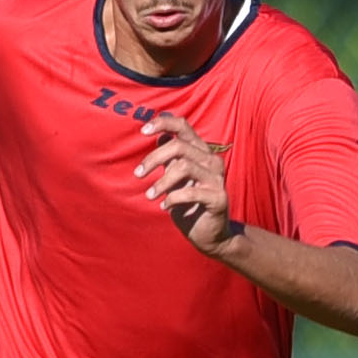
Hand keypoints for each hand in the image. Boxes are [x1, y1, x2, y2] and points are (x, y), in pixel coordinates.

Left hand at [138, 113, 237, 254]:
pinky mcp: (219, 197)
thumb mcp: (175, 176)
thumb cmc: (189, 203)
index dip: (163, 123)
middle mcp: (211, 161)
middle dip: (153, 159)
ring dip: (161, 182)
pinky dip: (172, 199)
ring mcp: (217, 178)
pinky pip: (190, 192)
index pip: (183, 126)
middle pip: (178, 146)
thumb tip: (159, 135)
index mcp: (201, 151)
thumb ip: (170, 157)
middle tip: (138, 174)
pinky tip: (165, 207)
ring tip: (150, 195)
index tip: (142, 131)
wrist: (210, 234)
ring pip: (184, 167)